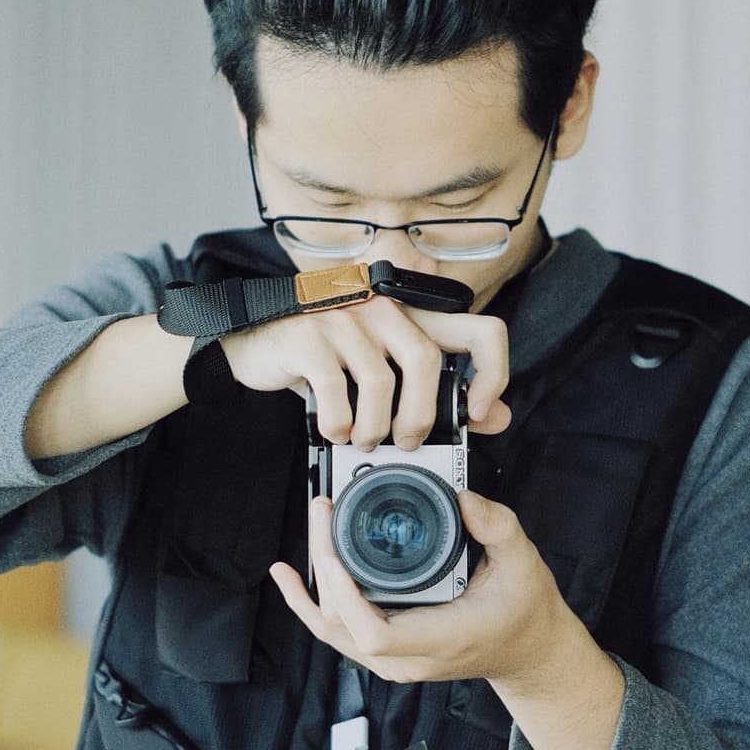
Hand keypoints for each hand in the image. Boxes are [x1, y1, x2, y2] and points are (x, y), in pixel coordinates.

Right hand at [222, 298, 509, 447]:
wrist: (251, 344)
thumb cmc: (324, 359)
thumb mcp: (383, 369)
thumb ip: (438, 390)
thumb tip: (497, 416)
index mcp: (413, 314)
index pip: (482, 330)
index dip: (493, 374)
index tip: (476, 413)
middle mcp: (383, 306)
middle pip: (427, 361)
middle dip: (420, 416)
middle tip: (406, 442)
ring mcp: (345, 317)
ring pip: (381, 381)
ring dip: (373, 427)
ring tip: (362, 441)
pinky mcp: (309, 335)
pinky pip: (337, 390)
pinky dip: (338, 423)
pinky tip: (334, 430)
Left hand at [270, 487, 565, 690]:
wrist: (528, 649)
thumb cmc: (524, 610)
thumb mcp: (523, 562)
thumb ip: (497, 527)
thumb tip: (461, 497)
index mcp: (440, 640)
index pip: (374, 635)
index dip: (345, 598)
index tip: (334, 554)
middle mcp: (409, 658)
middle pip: (343, 624)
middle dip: (324, 566)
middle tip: (323, 510)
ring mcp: (394, 660)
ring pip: (333, 629)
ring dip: (311, 582)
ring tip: (309, 529)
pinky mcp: (386, 652)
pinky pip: (337, 631)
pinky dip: (309, 605)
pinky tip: (288, 580)